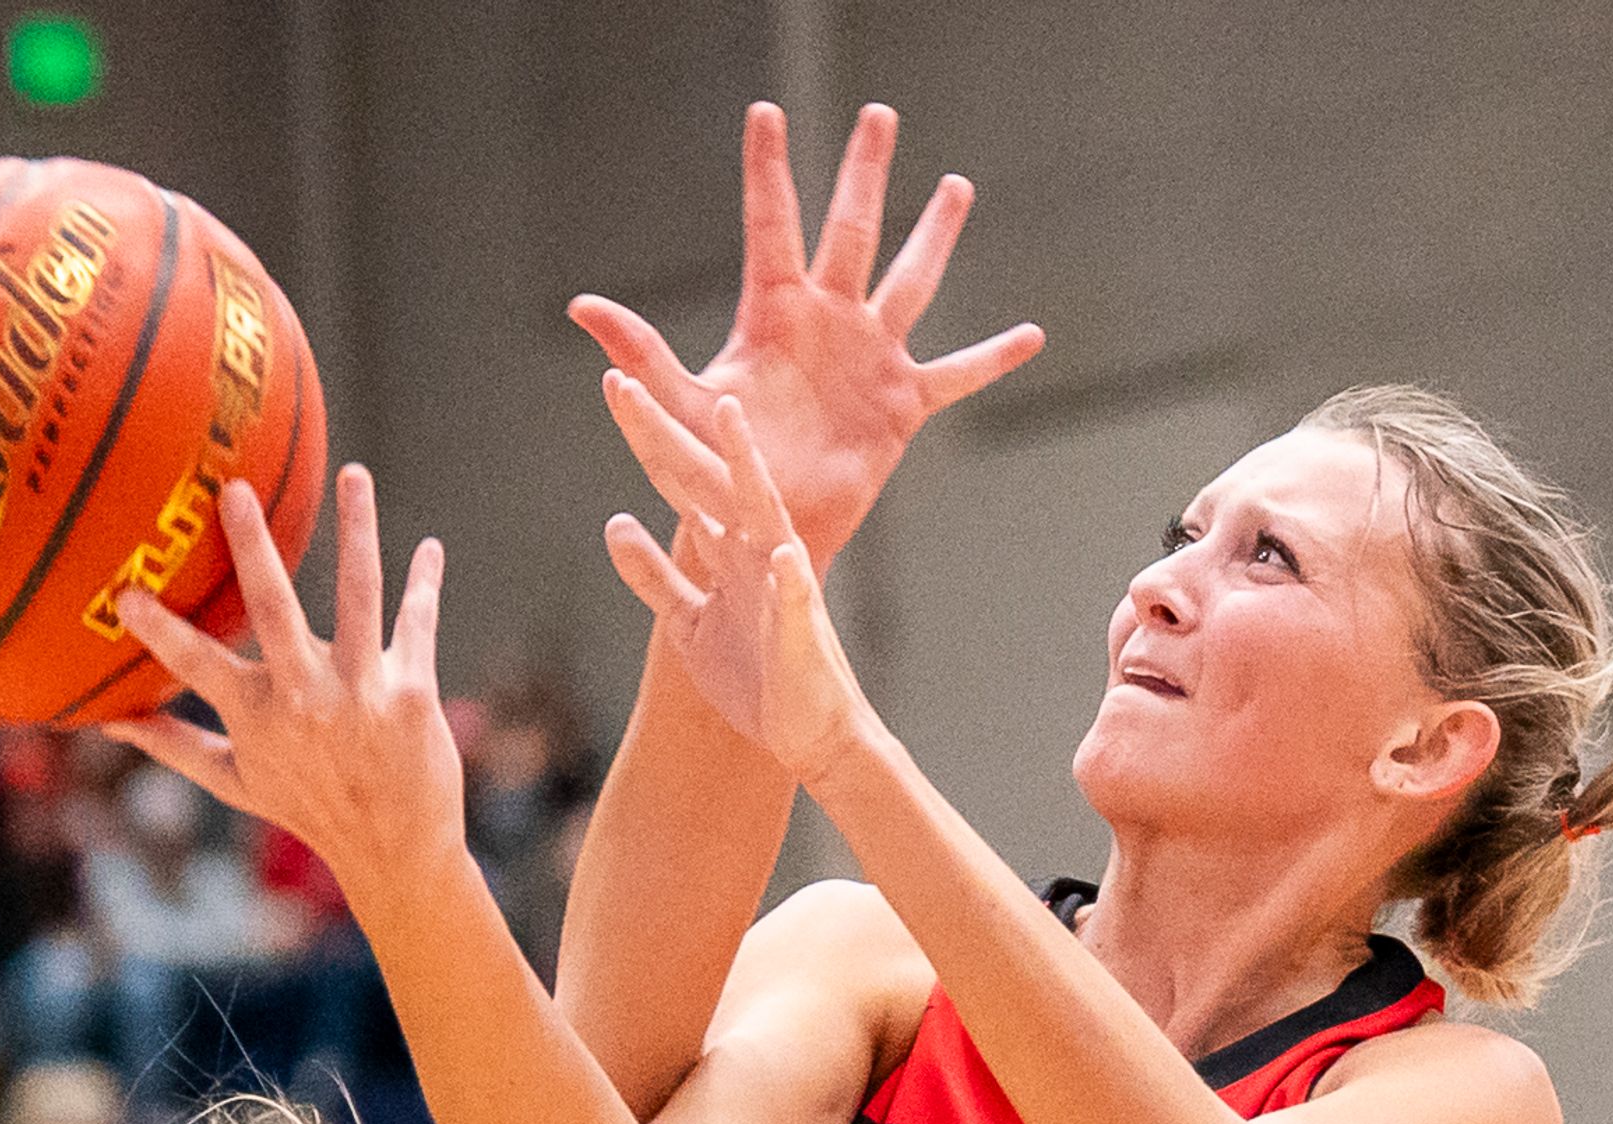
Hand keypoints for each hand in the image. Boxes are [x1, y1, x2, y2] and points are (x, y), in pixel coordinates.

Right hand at [103, 467, 461, 908]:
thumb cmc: (308, 811)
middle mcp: (308, 697)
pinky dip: (424, 583)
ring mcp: (364, 690)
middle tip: (234, 490)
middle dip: (254, 547)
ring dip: (358, 531)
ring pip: (360, 595)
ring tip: (354, 475)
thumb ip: (173, 744)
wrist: (394, 851)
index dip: (159, 631)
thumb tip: (106, 722)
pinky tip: (429, 547)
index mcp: (258, 715)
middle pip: (275, 609)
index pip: (197, 664)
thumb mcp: (235, 783)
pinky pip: (417, 623)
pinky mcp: (413, 690)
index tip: (125, 592)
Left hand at [573, 101, 1041, 561]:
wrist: (762, 523)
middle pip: (851, 228)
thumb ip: (640, 351)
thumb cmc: (713, 466)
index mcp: (774, 312)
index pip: (771, 222)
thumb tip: (581, 308)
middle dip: (864, 171)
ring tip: (955, 186)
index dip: (767, 167)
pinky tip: (1032, 335)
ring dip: (935, 234)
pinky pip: (957, 373)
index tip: (764, 111)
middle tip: (880, 114)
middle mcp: (826, 320)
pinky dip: (993, 356)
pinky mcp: (902, 403)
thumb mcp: (679, 404)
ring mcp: (869, 355)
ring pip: (911, 280)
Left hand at [601, 396, 870, 781]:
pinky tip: (781, 552)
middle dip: (664, 432)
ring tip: (731, 418)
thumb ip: (654, 574)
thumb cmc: (756, 676)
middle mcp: (756, 551)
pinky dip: (789, 577)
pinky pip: (797, 597)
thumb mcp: (687, 621)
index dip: (646, 436)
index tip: (615, 386)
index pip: (679, 480)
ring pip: (760, 513)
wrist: (810, 736)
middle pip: (704, 479)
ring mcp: (781, 583)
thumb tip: (616, 523)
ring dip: (746, 467)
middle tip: (625, 384)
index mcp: (727, 547)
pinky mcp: (802, 628)